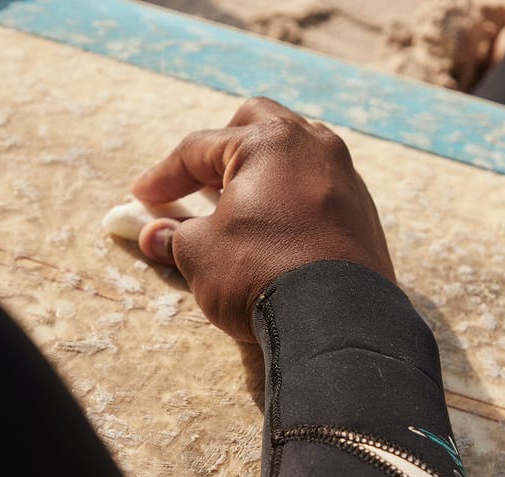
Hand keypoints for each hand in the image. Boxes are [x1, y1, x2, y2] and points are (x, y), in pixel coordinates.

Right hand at [132, 97, 395, 342]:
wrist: (338, 322)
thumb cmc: (261, 274)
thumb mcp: (201, 254)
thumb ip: (176, 236)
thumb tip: (155, 236)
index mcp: (269, 141)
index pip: (198, 149)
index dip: (163, 177)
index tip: (141, 199)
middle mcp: (314, 146)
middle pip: (255, 126)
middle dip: (219, 152)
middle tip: (196, 183)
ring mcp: (346, 178)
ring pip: (293, 157)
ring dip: (259, 175)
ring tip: (233, 208)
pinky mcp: (363, 214)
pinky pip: (316, 190)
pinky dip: (288, 201)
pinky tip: (274, 231)